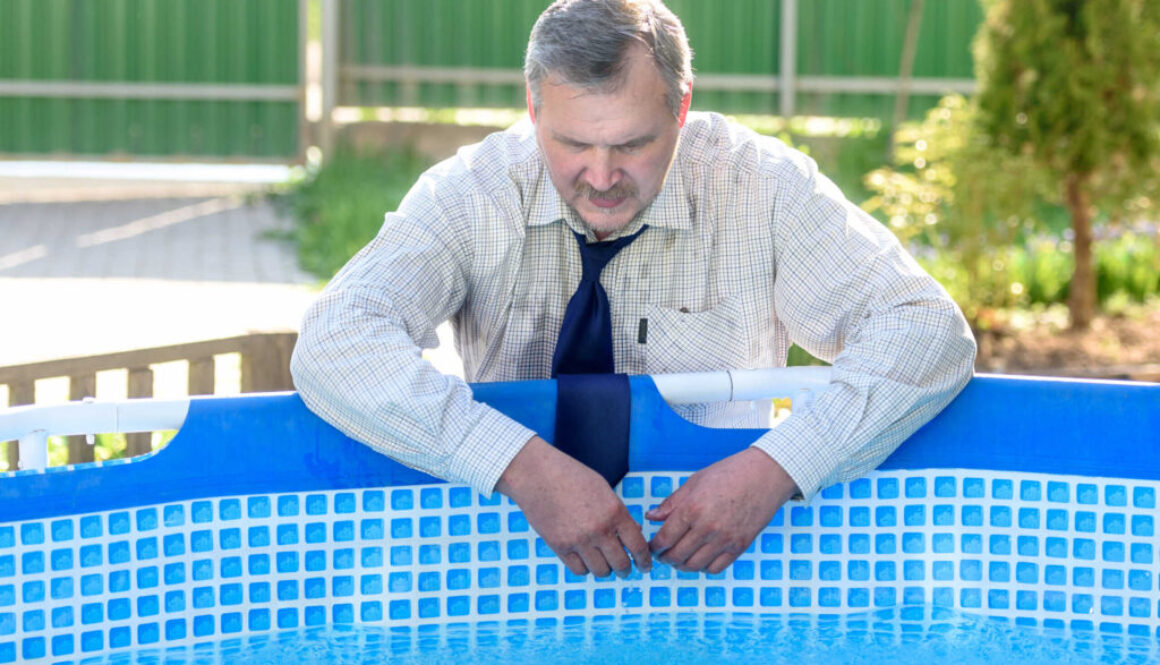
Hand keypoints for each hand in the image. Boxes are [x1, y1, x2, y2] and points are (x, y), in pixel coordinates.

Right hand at [496, 436, 651, 576]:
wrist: (536, 475)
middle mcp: (599, 529)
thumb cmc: (571, 477)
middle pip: (621, 564)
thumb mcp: (603, 490)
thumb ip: (618, 513)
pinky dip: (585, 568)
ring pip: (601, 571)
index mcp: (615, 512)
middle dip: (626, 570)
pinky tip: (585, 560)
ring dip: (605, 569)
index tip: (644, 566)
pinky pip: (579, 570)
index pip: (637, 546)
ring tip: (604, 564)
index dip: (644, 560)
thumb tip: (633, 535)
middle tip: (625, 570)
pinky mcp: (559, 547)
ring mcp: (578, 540)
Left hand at [646, 447, 798, 573]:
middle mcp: (707, 527)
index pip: (665, 538)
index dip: (655, 547)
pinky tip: (699, 559)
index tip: (652, 547)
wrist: (765, 475)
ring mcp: (725, 539)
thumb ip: (671, 503)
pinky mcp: (740, 546)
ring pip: (694, 565)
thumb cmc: (728, 473)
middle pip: (677, 555)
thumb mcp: (695, 482)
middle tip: (662, 556)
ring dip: (682, 565)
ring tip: (678, 559)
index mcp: (692, 508)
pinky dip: (703, 567)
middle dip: (665, 558)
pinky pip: (715, 568)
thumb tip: (650, 517)